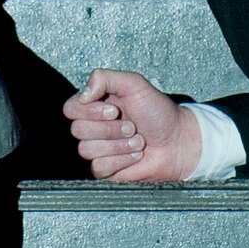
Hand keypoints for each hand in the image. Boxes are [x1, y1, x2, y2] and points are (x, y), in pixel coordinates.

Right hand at [63, 68, 200, 180]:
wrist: (178, 141)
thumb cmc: (159, 112)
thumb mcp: (134, 84)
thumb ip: (104, 78)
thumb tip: (83, 94)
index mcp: (96, 105)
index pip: (70, 108)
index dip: (90, 111)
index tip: (114, 110)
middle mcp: (94, 126)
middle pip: (77, 130)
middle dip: (110, 129)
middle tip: (132, 125)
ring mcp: (99, 149)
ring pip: (87, 150)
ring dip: (118, 145)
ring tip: (137, 141)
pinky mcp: (105, 169)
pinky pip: (98, 167)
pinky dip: (121, 160)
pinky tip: (135, 156)